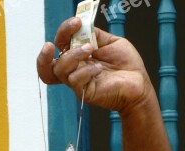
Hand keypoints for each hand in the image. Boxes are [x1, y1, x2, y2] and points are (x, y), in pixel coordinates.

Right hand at [37, 17, 151, 116]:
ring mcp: (79, 83)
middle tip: (53, 44)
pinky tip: (99, 68)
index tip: (76, 22)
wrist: (139, 83)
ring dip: (73, 56)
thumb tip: (81, 25)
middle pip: (49, 66)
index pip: (60, 46)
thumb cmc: (126, 64)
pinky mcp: (85, 93)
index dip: (63, 32)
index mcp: (78, 57)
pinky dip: (86, 70)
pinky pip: (75, 81)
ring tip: (91, 50)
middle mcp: (75, 70)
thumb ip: (94, 34)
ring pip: (61, 70)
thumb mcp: (110, 42)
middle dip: (45, 54)